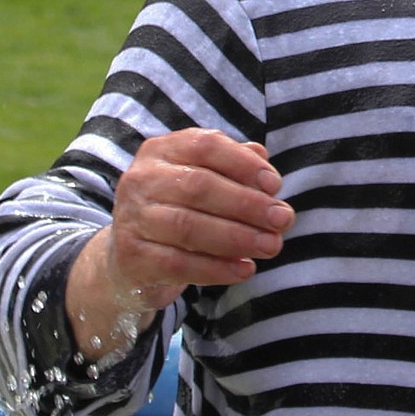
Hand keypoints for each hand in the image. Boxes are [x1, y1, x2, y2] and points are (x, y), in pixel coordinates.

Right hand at [67, 129, 294, 358]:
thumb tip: (266, 168)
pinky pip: (178, 264)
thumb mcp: (208, 180)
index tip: (275, 185)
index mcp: (163, 150)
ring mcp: (131, 218)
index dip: (244, 164)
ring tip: (271, 246)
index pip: (205, 145)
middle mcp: (141, 179)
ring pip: (188, 226)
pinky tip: (245, 270)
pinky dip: (217, 269)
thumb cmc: (183, 208)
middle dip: (248, 205)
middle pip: (199, 186)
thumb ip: (236, 168)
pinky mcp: (131, 257)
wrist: (134, 256)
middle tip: (283, 220)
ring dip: (237, 238)